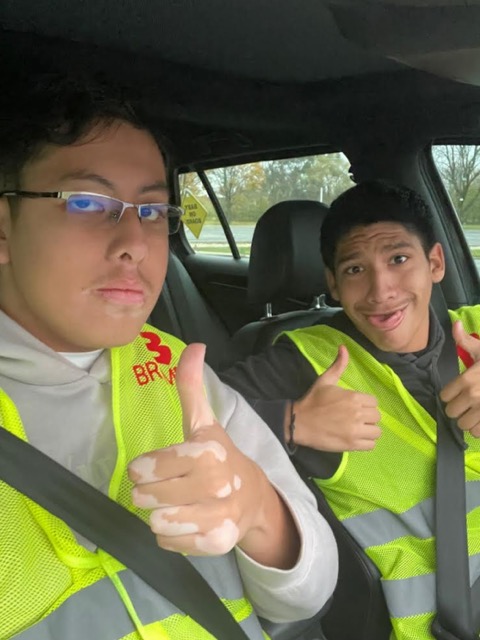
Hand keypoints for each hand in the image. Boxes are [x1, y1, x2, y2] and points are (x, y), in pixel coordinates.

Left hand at [129, 343, 298, 565]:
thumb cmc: (219, 455)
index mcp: (206, 451)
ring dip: (161, 514)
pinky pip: (168, 543)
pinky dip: (173, 535)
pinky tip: (190, 520)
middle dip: (151, 492)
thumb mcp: (203, 421)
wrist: (254, 497)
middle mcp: (214, 484)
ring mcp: (216, 516)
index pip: (144, 469)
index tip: (160, 466)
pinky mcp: (215, 543)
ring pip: (155, 522)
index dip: (145, 468)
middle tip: (171, 486)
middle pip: (145, 498)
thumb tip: (194, 345)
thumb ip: (190, 385)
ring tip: (180, 503)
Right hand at [291, 345, 380, 451]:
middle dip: (368, 418)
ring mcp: (355, 430)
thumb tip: (343, 347)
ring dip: (369, 431)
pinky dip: (366, 443)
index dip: (366, 405)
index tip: (355, 407)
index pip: (374, 402)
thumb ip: (338, 365)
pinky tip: (356, 438)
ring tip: (358, 429)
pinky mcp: (352, 444)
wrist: (299, 422)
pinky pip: (371, 445)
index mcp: (353, 397)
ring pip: (376, 432)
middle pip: (377, 417)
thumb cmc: (312, 401)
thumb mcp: (325, 380)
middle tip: (356, 419)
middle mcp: (357, 413)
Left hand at [440, 321, 479, 436]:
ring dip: (467, 420)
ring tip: (475, 412)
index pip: (444, 396)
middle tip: (466, 403)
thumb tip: (455, 323)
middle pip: (451, 412)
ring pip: (463, 425)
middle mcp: (474, 396)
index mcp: (467, 379)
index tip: (457, 392)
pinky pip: (478, 433)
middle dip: (457, 408)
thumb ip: (465, 340)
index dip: (450, 394)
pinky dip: (478, 429)